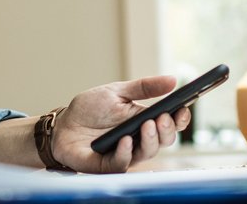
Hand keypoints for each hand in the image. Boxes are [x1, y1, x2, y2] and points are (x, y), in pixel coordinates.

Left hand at [50, 76, 192, 172]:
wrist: (63, 125)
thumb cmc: (91, 108)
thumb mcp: (117, 91)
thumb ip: (144, 87)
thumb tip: (173, 80)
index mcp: (145, 120)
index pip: (170, 123)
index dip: (180, 119)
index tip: (183, 109)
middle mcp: (140, 140)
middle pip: (164, 140)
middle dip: (167, 130)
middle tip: (163, 117)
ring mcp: (126, 153)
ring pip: (147, 153)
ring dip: (151, 140)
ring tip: (147, 125)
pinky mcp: (108, 165)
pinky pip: (122, 163)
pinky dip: (125, 152)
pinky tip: (125, 140)